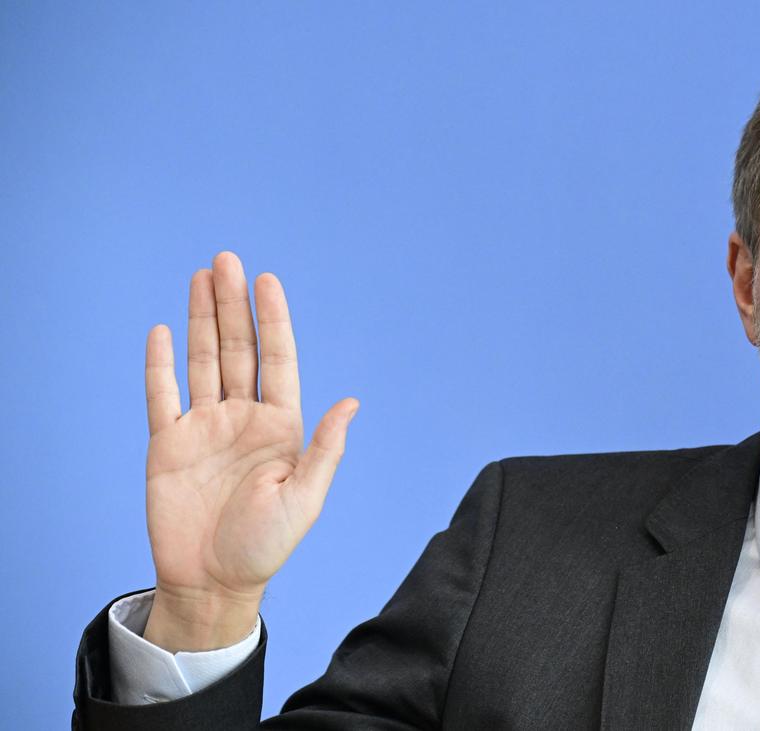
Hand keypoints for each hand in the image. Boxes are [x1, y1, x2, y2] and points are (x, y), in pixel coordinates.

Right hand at [141, 251, 358, 650]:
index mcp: (281, 426)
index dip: (272, 319)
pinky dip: (160, 364)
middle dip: (232, 304)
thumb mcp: (304, 498)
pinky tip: (162, 331)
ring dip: (201, 320)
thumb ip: (324, 448)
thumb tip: (351, 402)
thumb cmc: (265, 546)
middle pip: (238, 349)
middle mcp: (243, 418)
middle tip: (226, 259)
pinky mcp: (168, 444)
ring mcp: (204, 427)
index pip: (277, 360)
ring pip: (203, 361)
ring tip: (201, 277)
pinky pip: (163, 395)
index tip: (267, 280)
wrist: (213, 581)